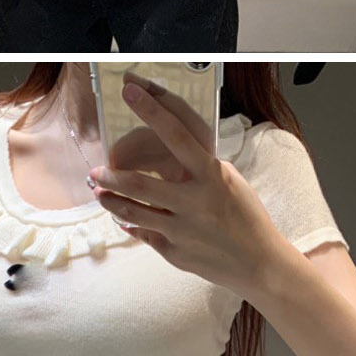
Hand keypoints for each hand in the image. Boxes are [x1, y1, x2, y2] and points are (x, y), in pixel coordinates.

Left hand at [91, 73, 268, 292]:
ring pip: (133, 213)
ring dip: (111, 202)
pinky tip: (125, 220)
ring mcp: (181, 230)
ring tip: (100, 194)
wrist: (259, 263)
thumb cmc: (246, 217)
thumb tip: (170, 155)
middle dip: (111, 177)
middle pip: (140, 185)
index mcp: (211, 176)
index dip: (151, 112)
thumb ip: (201, 168)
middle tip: (96, 171)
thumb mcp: (229, 182)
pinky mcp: (175, 253)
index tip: (130, 92)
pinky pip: (145, 234)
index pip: (177, 136)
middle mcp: (194, 202)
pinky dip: (133, 225)